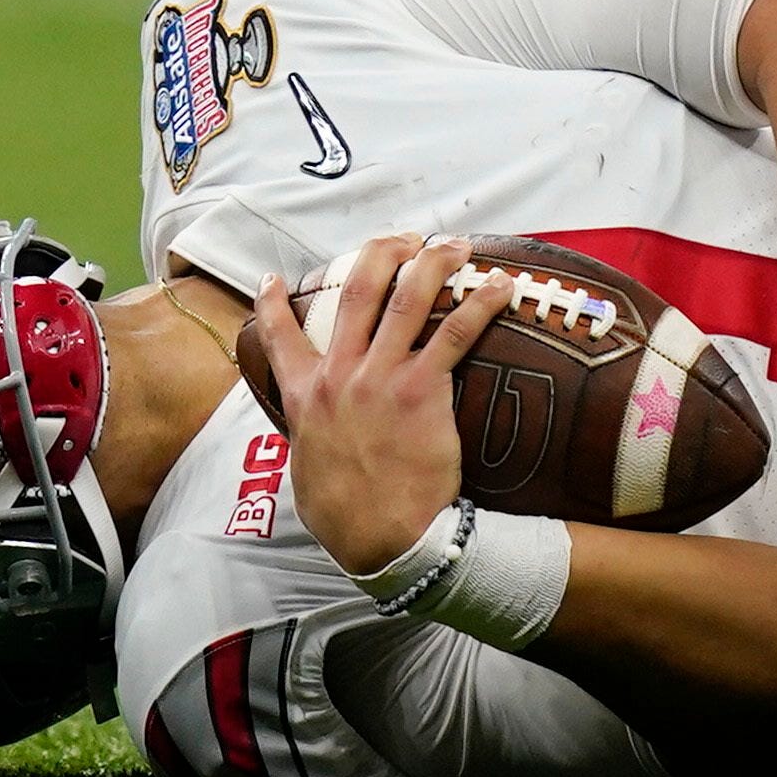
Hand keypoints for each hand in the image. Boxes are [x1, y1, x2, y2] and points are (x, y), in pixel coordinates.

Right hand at [251, 232, 512, 573]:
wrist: (383, 539)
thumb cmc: (346, 517)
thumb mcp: (305, 471)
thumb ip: (308, 439)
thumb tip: (309, 439)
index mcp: (305, 396)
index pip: (280, 337)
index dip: (274, 303)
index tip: (274, 279)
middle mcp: (340, 375)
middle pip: (357, 291)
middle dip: (380, 253)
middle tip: (402, 238)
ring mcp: (381, 378)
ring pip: (407, 299)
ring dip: (431, 262)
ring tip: (454, 244)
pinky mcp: (423, 390)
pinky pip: (455, 333)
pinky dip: (480, 303)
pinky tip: (502, 286)